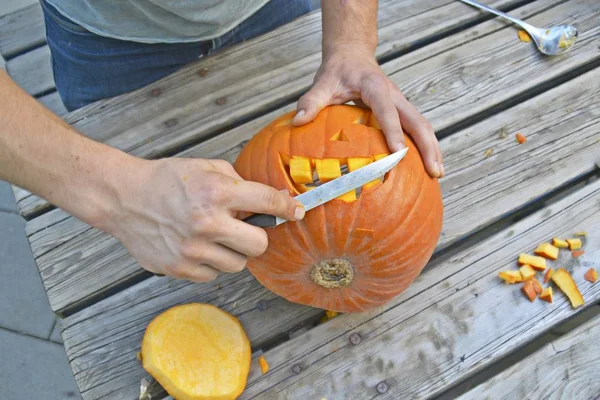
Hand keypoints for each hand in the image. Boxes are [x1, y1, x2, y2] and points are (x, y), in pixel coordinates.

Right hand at [99, 158, 304, 281]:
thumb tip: (271, 199)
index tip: (296, 211)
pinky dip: (210, 263)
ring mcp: (192, 249)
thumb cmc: (166, 180)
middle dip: (256, 237)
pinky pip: (212, 275)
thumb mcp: (205, 168)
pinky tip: (196, 246)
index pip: (267, 202)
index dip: (287, 207)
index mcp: (217, 192)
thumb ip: (238, 183)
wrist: (124, 198)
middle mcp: (207, 222)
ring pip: (237, 264)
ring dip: (232, 252)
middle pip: (259, 245)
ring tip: (214, 237)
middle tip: (244, 229)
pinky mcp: (179, 268)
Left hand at [292, 47, 443, 177]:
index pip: (387, 111)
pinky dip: (425, 146)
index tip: (398, 152)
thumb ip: (311, 101)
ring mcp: (401, 103)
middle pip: (418, 121)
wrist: (352, 55)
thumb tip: (298, 121)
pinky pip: (417, 128)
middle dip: (428, 146)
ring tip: (437, 174)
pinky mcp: (401, 110)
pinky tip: (427, 165)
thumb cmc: (338, 70)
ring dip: (432, 148)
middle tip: (434, 172)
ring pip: (423, 125)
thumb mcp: (322, 82)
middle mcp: (394, 95)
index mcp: (376, 87)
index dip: (394, 131)